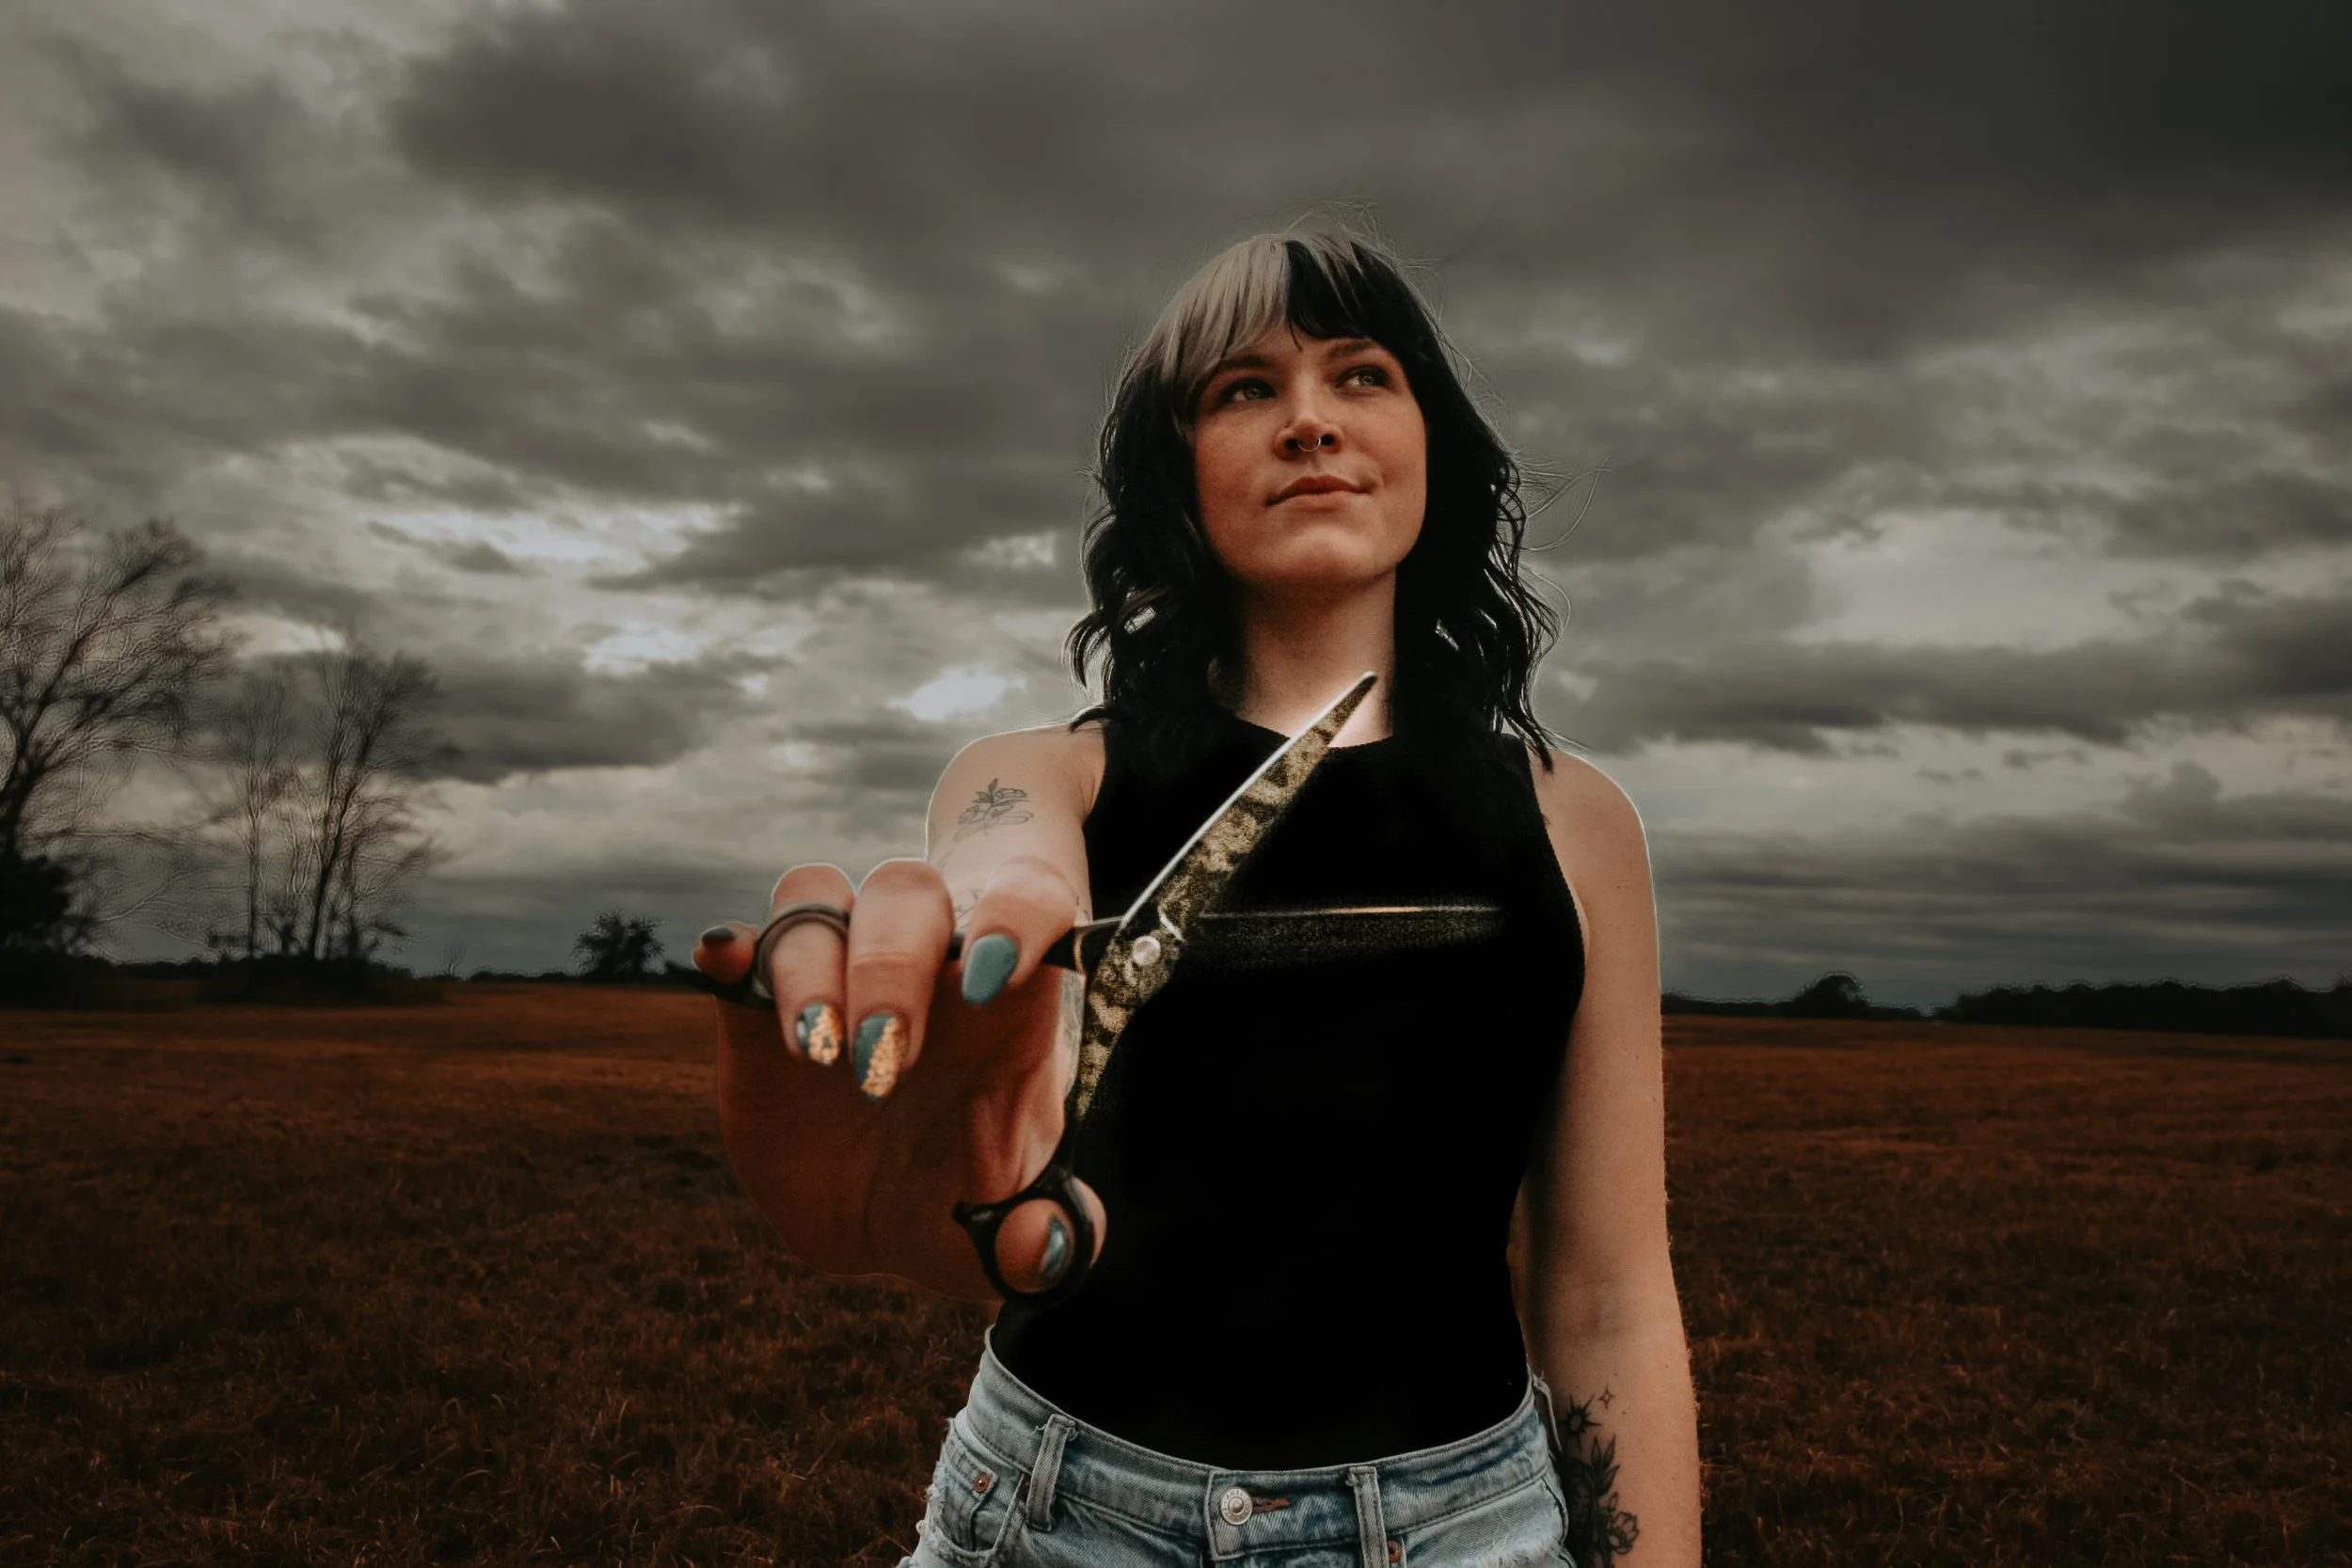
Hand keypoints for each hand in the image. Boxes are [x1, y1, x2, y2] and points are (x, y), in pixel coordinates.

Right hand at [694, 855, 1108, 1300]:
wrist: (886, 1207)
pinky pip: (748, 944)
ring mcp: (837, 973)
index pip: (1028, 908)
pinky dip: (735, 945)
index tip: (996, 972)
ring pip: (820, 898)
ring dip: (813, 965)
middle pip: (908, 897)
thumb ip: (1039, 1237)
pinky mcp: (760, 1007)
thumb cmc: (967, 1192)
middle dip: (891, 968)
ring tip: (816, 1052)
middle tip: (882, 1060)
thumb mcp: (1008, 1228)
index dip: (1014, 921)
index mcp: (1003, 1002)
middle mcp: (922, 965)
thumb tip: (1039, 1247)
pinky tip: (726, 964)